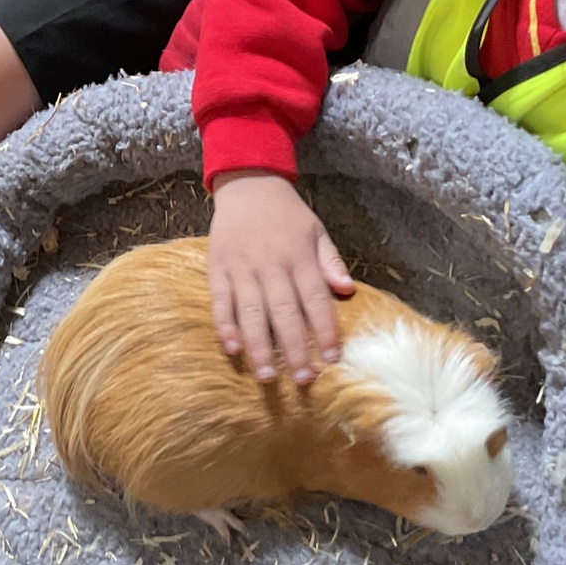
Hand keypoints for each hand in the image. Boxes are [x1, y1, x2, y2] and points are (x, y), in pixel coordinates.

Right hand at [208, 172, 353, 384]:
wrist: (247, 184)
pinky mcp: (218, 270)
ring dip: (260, 347)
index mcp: (299, 257)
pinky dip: (225, 326)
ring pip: (252, 313)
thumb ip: (330, 261)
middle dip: (295, 349)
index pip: (316, 299)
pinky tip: (232, 349)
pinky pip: (220, 302)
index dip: (325, 330)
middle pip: (285, 314)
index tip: (332, 358)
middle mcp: (271, 265)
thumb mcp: (316, 230)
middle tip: (303, 380)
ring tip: (268, 376)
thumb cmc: (287, 213)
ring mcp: (241, 269)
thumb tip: (348, 290)